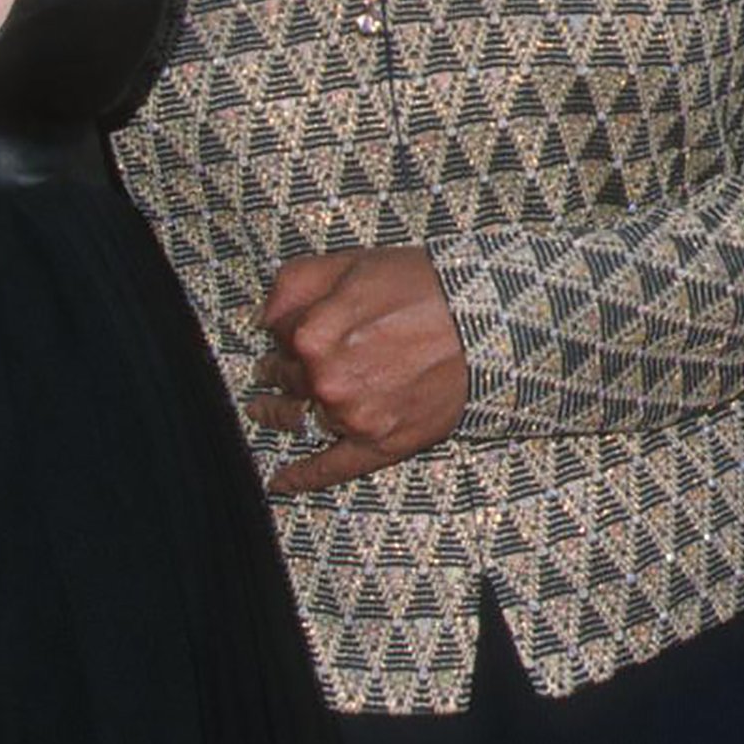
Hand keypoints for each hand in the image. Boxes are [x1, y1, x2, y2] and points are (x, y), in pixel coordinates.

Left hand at [244, 247, 468, 495]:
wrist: (484, 322)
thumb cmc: (421, 286)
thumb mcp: (350, 263)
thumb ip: (294, 284)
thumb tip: (259, 315)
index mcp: (312, 333)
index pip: (276, 335)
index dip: (281, 328)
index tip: (284, 328)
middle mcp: (325, 380)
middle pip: (284, 376)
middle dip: (277, 368)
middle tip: (271, 365)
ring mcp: (352, 416)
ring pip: (298, 418)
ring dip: (277, 414)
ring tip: (263, 409)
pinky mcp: (379, 444)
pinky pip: (330, 468)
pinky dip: (302, 477)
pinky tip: (281, 480)